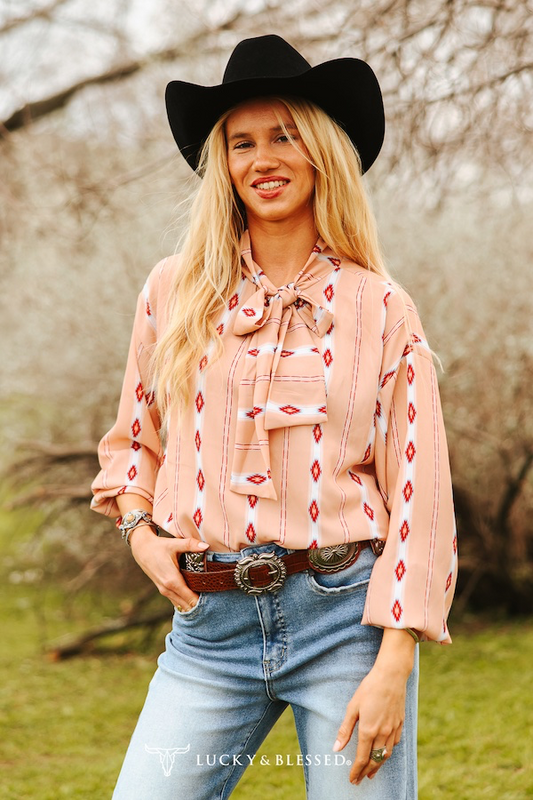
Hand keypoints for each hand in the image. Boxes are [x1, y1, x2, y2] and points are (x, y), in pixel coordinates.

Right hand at [129, 526, 208, 610]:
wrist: (142, 550)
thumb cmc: (159, 547)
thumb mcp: (175, 544)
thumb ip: (191, 545)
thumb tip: (206, 546)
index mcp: (172, 581)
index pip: (190, 599)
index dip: (202, 602)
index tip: (214, 600)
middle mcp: (168, 590)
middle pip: (187, 605)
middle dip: (200, 605)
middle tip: (215, 602)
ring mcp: (164, 591)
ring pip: (181, 605)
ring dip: (192, 605)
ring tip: (207, 602)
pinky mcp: (163, 590)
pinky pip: (176, 601)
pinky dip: (185, 602)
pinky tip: (194, 599)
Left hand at [332, 628, 414, 784]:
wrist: (391, 676)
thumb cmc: (369, 688)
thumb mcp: (353, 707)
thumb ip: (345, 729)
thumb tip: (336, 748)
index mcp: (368, 730)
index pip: (362, 758)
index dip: (356, 771)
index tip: (352, 779)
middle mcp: (382, 733)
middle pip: (375, 760)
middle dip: (366, 772)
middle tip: (360, 780)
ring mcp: (393, 729)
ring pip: (386, 754)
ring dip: (378, 765)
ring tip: (372, 772)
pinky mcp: (400, 724)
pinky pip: (395, 744)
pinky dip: (388, 752)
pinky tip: (384, 753)